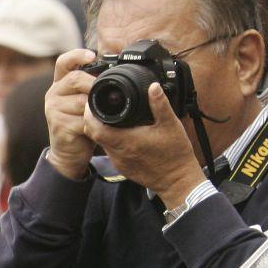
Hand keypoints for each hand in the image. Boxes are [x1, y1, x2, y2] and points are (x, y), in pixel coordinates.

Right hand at [44, 50, 100, 180]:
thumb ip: (94, 88)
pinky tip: (99, 126)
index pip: (64, 63)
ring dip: (97, 108)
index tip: (92, 55)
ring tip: (105, 114)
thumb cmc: (81, 123)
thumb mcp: (86, 102)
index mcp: (61, 84)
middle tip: (109, 93)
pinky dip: (94, 123)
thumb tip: (118, 73)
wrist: (69, 153)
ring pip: (81, 101)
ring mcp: (53, 110)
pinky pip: (81, 120)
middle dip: (95, 84)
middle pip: (75, 79)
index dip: (77, 55)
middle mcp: (53, 94)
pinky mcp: (58, 125)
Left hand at [95, 84, 206, 204]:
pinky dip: (112, 140)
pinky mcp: (123, 167)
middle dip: (93, 119)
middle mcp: (118, 153)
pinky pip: (111, 151)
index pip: (94, 128)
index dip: (89, 114)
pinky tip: (124, 133)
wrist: (178, 180)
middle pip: (94, 134)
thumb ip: (160, 104)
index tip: (94, 102)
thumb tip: (153, 87)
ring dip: (103, 130)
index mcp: (126, 141)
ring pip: (101, 143)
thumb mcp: (171, 125)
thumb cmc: (175, 154)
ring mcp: (120, 162)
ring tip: (112, 117)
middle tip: (100, 106)